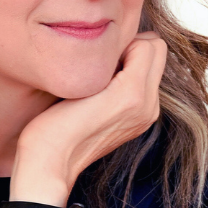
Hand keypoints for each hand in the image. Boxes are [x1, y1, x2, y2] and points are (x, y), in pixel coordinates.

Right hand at [11, 32, 167, 206]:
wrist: (49, 164)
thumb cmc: (53, 125)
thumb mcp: (82, 84)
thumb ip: (110, 61)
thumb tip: (122, 45)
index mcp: (135, 95)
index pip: (149, 44)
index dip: (121, 43)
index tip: (99, 58)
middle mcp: (148, 106)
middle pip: (157, 53)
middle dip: (133, 50)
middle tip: (103, 63)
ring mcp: (144, 117)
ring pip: (151, 68)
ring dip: (130, 64)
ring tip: (101, 78)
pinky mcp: (136, 123)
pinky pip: (144, 86)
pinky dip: (128, 80)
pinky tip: (102, 93)